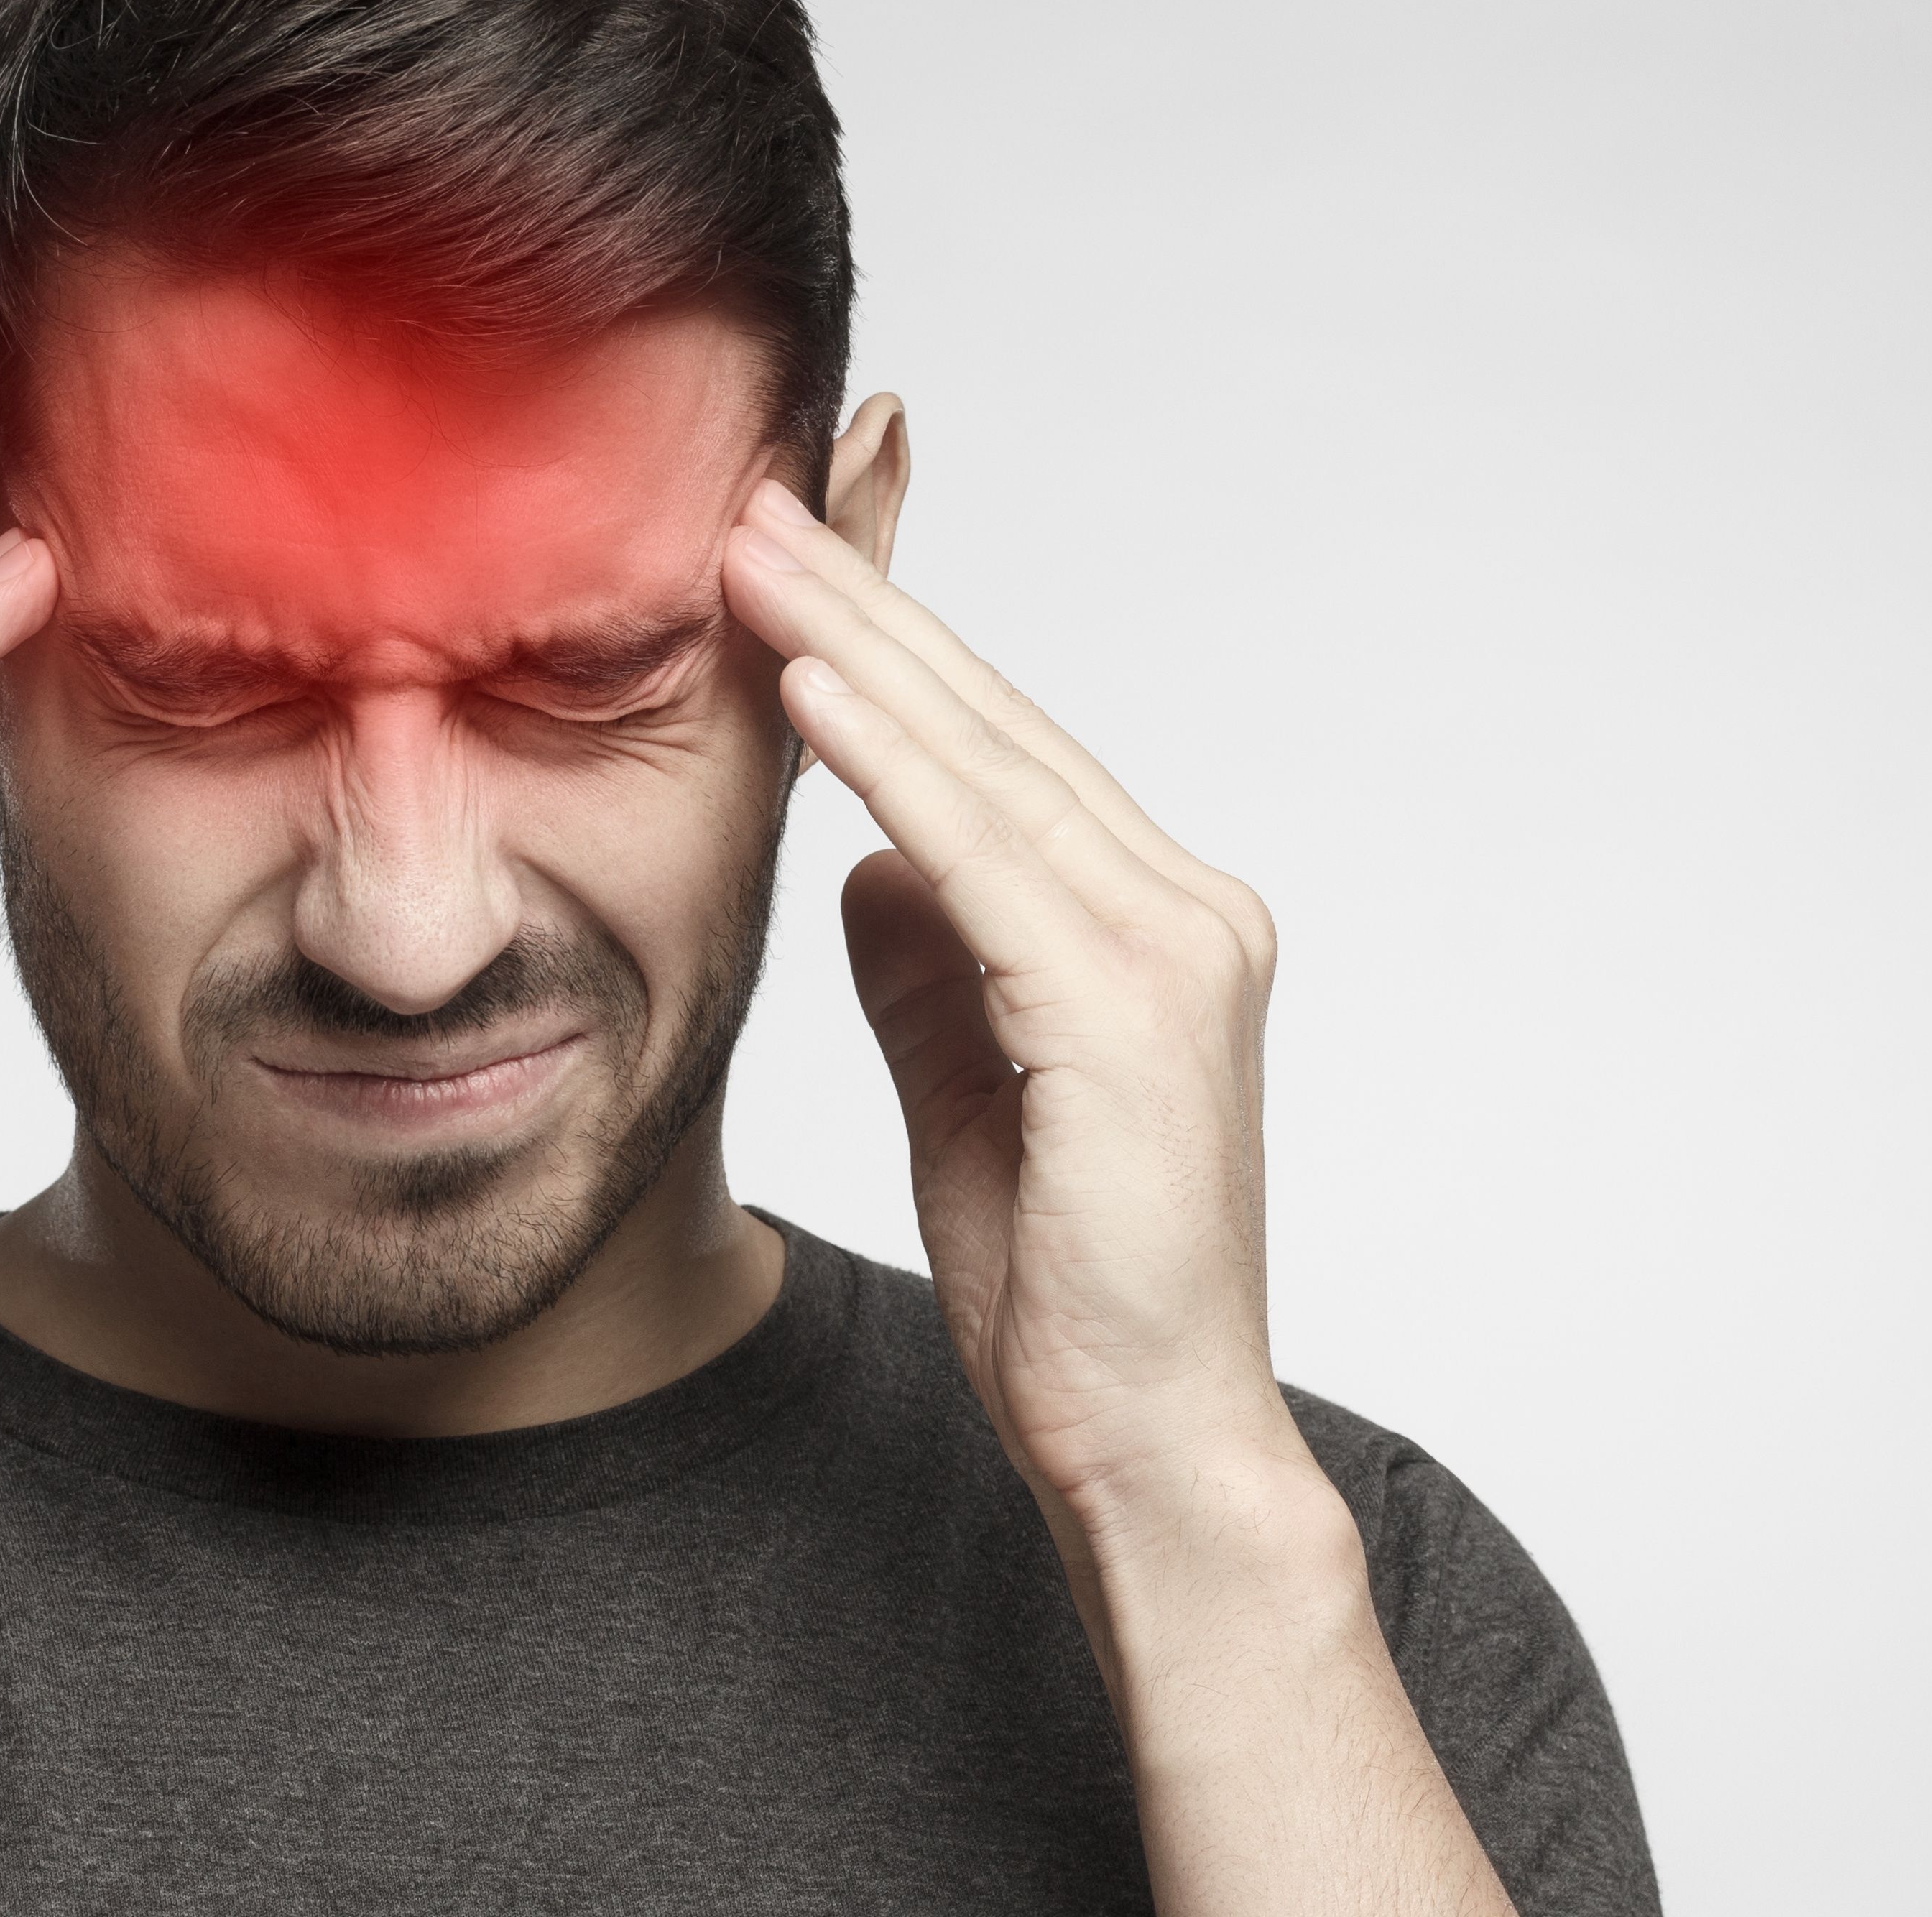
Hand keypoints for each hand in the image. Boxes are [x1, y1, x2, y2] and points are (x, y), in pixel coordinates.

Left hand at [719, 476, 1300, 1577]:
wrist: (1146, 1430)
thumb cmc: (1064, 1273)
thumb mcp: (965, 1083)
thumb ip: (930, 965)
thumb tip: (870, 860)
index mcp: (1150, 921)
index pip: (996, 752)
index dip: (885, 646)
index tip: (777, 560)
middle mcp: (1183, 911)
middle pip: (992, 727)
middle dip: (861, 605)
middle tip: (748, 501)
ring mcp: (1170, 954)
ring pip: (985, 766)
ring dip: (857, 648)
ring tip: (750, 554)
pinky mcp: (1126, 1013)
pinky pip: (983, 860)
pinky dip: (894, 767)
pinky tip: (810, 687)